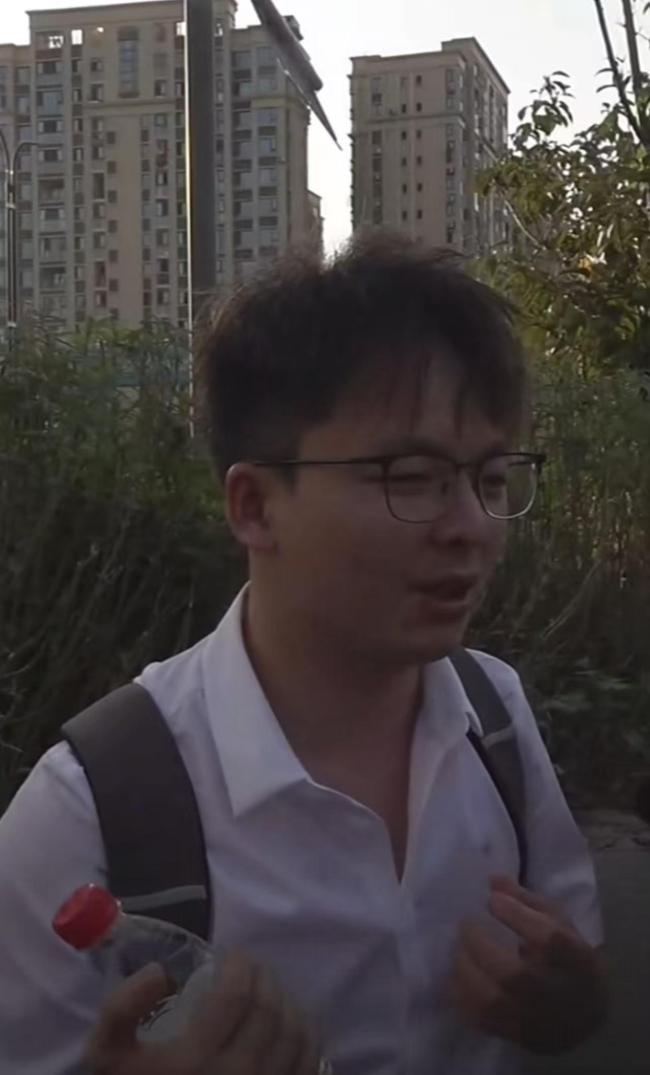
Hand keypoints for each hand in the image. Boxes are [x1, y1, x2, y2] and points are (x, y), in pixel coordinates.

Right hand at [86, 949, 324, 1073]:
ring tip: (267, 994)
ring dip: (285, 1001)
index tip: (230, 958)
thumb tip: (162, 973)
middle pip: (270, 1007)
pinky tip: (287, 1026)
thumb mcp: (107, 1054)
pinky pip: (309, 1061)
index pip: (237, 993)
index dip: (239, 964)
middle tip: (249, 971)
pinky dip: (304, 1034)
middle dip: (263, 977)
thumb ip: (122, 1007)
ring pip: (296, 1030)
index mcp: (195, 1062)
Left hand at [448, 874, 607, 1054]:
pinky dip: (461, 996)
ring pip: (492, 1001)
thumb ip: (526, 900)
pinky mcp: (517, 1036)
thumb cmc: (567, 958)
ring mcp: (536, 1021)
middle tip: (465, 924)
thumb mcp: (558, 922)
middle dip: (480, 945)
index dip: (517, 915)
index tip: (492, 899)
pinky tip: (458, 975)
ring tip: (459, 949)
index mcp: (577, 959)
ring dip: (465, 970)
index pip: (549, 938)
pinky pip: (480, 1020)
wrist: (583, 1015)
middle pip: (514, 975)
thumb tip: (492, 881)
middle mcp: (558, 995)